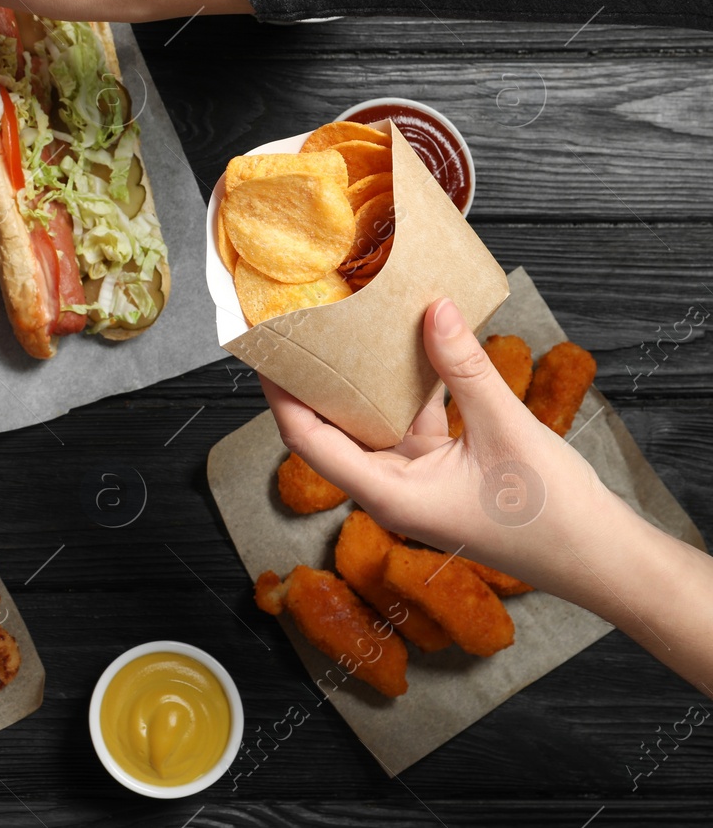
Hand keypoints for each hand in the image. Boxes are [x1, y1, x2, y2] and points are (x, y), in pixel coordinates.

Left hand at [262, 297, 624, 591]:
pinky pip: (412, 422)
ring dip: (368, 378)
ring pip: (375, 420)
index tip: (265, 352)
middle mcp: (391, 489)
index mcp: (388, 494)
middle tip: (305, 326)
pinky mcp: (442, 470)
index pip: (308, 440)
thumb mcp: (506, 430)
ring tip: (353, 324)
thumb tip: (434, 310)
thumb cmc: (553, 517)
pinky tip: (417, 345)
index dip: (281, 396)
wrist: (603, 559)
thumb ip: (466, 369)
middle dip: (318, 378)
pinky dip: (412, 387)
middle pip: (333, 426)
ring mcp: (415, 480)